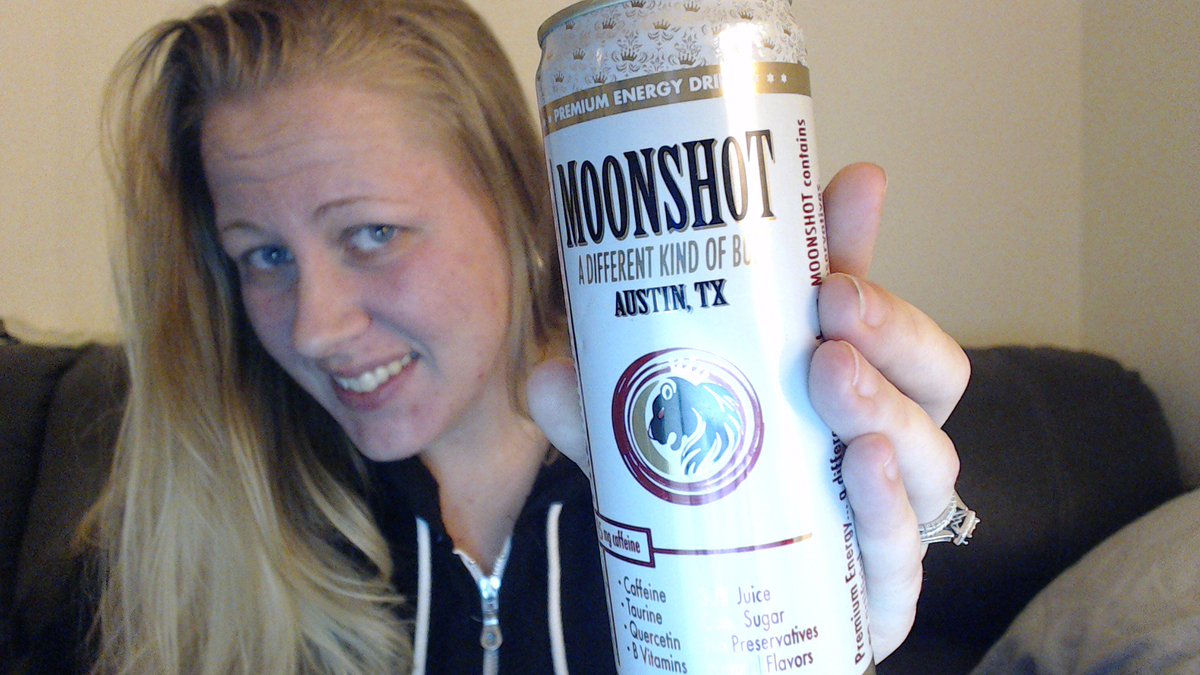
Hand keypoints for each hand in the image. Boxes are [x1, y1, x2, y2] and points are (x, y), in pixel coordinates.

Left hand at [527, 163, 968, 662]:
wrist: (720, 626)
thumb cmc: (705, 521)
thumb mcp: (652, 449)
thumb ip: (613, 414)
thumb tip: (554, 372)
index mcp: (835, 394)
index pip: (868, 310)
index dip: (866, 246)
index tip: (853, 187)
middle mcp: (878, 447)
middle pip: (933, 376)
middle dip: (893, 326)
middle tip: (833, 296)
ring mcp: (887, 520)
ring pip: (931, 458)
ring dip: (887, 407)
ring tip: (831, 373)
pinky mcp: (879, 597)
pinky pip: (903, 555)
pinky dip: (887, 508)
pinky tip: (860, 465)